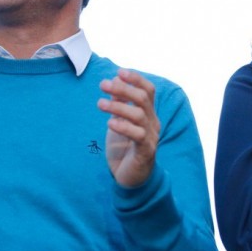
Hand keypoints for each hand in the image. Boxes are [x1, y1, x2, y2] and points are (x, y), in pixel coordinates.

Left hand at [97, 69, 160, 187]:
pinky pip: (137, 135)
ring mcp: (151, 137)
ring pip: (139, 115)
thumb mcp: (120, 121)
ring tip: (99, 104)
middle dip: (123, 89)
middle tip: (102, 85)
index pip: (148, 91)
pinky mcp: (146, 152)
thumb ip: (120, 103)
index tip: (119, 72)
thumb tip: (114, 80)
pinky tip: (110, 123)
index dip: (136, 79)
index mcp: (148, 114)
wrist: (131, 178)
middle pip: (143, 99)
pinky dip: (124, 127)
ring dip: (118, 107)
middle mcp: (153, 123)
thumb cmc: (124, 148)